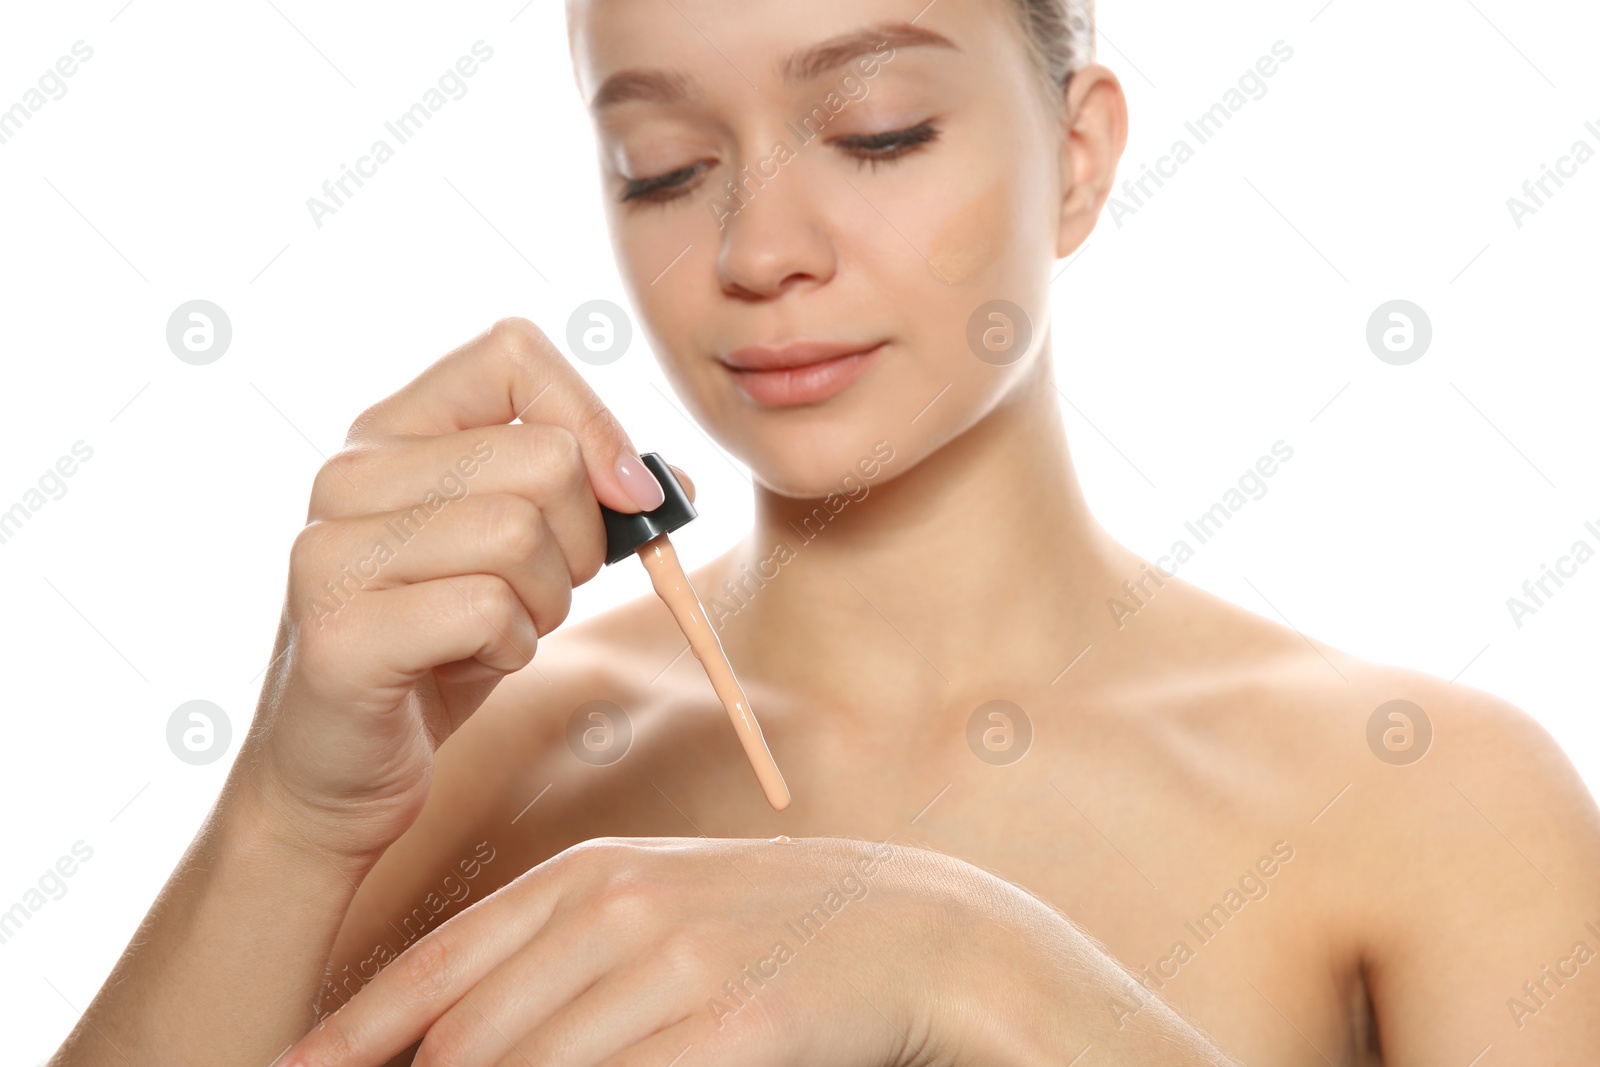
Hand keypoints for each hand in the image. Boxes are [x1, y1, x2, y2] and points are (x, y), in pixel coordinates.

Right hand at [240, 317, 692, 867]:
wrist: (338, 774)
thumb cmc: (439, 653)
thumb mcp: (522, 559)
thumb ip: (587, 502)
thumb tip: (668, 482)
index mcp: (390, 433)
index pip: (512, 353)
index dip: (592, 418)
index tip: (625, 497)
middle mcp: (347, 474)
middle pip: (544, 458)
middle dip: (581, 543)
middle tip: (538, 593)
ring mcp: (331, 549)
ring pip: (521, 532)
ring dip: (545, 603)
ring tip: (496, 631)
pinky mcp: (339, 630)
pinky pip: (488, 609)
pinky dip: (510, 649)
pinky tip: (467, 667)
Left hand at [279, 836, 984, 1066]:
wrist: (908, 928)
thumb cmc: (763, 921)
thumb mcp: (650, 907)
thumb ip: (550, 957)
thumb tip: (449, 1038)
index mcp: (588, 876)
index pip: (438, 964)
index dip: (353, 1033)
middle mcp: (618, 911)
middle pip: (469, 1037)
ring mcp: (676, 967)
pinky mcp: (731, 1025)